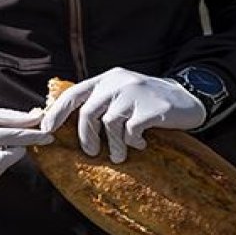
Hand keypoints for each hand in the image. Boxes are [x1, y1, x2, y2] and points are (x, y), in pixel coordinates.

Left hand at [40, 67, 205, 162]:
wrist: (188, 97)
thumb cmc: (148, 101)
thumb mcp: (122, 94)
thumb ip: (100, 102)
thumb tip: (68, 124)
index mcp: (107, 79)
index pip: (74, 94)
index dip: (57, 112)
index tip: (46, 130)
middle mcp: (118, 82)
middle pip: (89, 112)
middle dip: (86, 137)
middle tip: (92, 152)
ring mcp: (136, 93)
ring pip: (110, 123)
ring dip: (113, 145)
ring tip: (121, 155)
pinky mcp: (152, 107)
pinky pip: (131, 130)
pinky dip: (132, 141)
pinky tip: (141, 144)